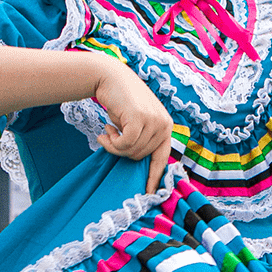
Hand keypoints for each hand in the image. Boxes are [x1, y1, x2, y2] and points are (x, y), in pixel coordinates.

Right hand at [87, 56, 173, 193]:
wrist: (110, 77)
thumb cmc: (121, 102)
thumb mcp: (136, 122)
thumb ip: (141, 139)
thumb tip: (137, 163)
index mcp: (165, 127)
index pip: (162, 159)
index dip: (155, 177)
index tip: (149, 193)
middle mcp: (164, 124)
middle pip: (141, 157)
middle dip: (122, 152)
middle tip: (110, 137)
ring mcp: (154, 121)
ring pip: (131, 152)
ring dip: (114, 145)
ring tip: (108, 131)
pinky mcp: (140, 118)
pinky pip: (124, 144)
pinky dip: (111, 141)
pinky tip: (106, 129)